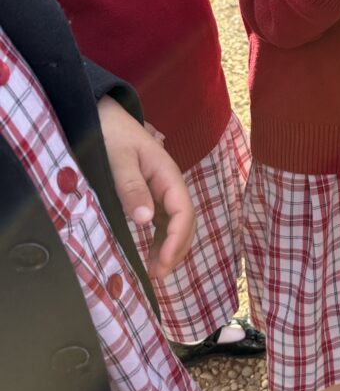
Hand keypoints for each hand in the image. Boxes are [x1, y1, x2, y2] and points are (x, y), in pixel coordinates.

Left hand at [96, 97, 194, 278]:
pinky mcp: (150, 193)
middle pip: (185, 222)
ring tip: (154, 271)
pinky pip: (162, 221)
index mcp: (168, 175)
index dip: (177, 239)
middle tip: (158, 275)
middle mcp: (169, 184)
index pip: (183, 212)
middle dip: (177, 249)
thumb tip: (145, 220)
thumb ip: (131, 188)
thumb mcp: (118, 159)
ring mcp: (161, 190)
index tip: (163, 262)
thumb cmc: (111, 133)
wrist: (103, 115)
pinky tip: (150, 253)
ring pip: (175, 224)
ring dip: (170, 248)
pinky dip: (160, 240)